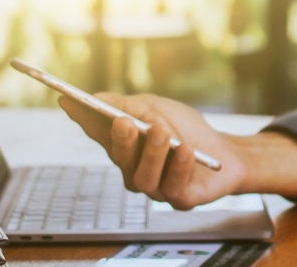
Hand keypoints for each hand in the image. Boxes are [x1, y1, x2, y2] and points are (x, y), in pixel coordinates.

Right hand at [59, 93, 246, 208]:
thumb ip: (128, 105)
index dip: (83, 119)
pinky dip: (180, 167)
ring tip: (162, 131)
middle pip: (120, 160)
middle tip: (123, 121)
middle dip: (120, 141)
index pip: (99, 134)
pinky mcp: (181, 199)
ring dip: (152, 153)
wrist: (227, 153)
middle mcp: (135, 170)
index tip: (69, 100)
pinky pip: (174, 187)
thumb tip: (95, 97)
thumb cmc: (188, 129)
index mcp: (126, 147)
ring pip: (143, 178)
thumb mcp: (158, 109)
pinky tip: (187, 150)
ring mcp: (157, 188)